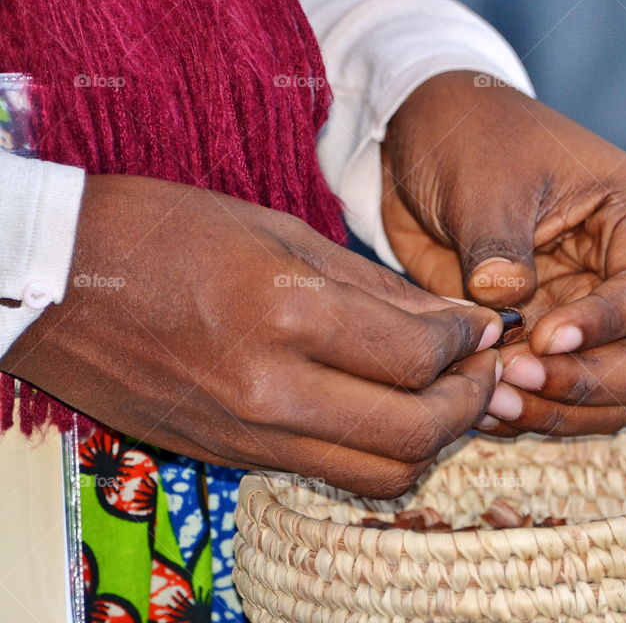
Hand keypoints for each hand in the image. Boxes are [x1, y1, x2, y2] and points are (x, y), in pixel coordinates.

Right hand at [1, 175, 502, 496]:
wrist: (57, 284)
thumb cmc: (166, 234)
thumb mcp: (283, 234)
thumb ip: (379, 289)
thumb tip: (456, 320)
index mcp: (286, 314)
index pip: (418, 355)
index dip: (468, 342)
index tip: (483, 327)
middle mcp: (273, 390)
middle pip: (416, 431)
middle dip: (469, 401)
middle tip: (484, 369)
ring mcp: (250, 436)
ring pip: (382, 473)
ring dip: (433, 440)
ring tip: (445, 398)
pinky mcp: (232, 458)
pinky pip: (333, 475)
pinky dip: (379, 454)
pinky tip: (388, 414)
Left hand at [381, 71, 625, 436]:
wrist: (426, 141)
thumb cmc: (468, 137)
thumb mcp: (484, 182)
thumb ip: (498, 250)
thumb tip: (506, 309)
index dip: (601, 327)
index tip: (541, 337)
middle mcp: (622, 273)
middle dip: (583, 383)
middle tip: (514, 380)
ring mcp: (585, 311)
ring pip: (605, 395)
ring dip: (552, 410)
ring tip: (488, 402)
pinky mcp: (543, 336)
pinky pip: (554, 396)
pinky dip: (524, 411)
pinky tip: (477, 405)